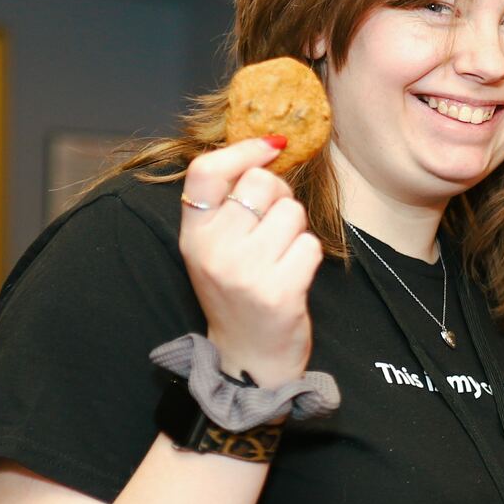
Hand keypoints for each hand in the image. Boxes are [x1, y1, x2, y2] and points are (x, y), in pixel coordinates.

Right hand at [178, 138, 323, 385]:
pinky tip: (293, 275)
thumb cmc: (239, 292)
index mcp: (192, 233)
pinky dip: (310, 256)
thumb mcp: (216, 246)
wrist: (249, 356)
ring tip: (281, 255)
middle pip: (262, 184)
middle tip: (275, 227)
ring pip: (292, 212)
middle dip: (280, 197)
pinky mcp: (279, 291)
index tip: (271, 148)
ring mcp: (245, 271)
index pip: (205, 171)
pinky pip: (311, 245)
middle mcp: (213, 249)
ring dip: (297, 229)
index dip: (243, 150)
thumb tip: (269, 147)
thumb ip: (229, 203)